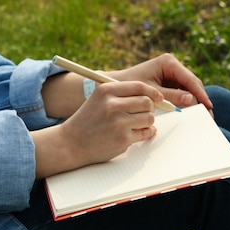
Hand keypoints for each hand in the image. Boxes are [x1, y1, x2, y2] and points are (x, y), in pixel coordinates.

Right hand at [31, 80, 161, 177]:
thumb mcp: (99, 100)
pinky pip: (145, 133)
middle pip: (147, 102)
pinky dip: (145, 134)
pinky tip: (136, 134)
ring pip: (149, 118)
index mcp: (106, 90)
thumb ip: (121, 94)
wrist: (71, 143)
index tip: (158, 98)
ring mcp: (118, 122)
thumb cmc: (88, 121)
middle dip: (150, 109)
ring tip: (137, 125)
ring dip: (147, 122)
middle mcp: (112, 104)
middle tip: (144, 114)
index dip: (152, 92)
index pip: (139, 86)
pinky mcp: (123, 139)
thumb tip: (152, 96)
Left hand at [110, 53, 212, 109]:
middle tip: (209, 115)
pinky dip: (185, 102)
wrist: (115, 86)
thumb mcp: (151, 93)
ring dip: (195, 101)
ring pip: (188, 89)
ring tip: (204, 115)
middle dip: (200, 99)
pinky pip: (181, 92)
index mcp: (168, 62)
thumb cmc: (130, 87)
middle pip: (192, 84)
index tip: (207, 106)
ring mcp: (171, 73)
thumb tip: (191, 99)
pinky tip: (191, 113)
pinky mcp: (168, 82)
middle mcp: (172, 66)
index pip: (189, 79)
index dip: (200, 94)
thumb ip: (171, 96)